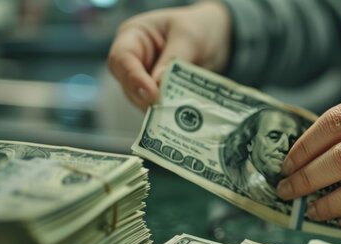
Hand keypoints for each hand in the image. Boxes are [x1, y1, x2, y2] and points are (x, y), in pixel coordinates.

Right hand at [108, 1, 230, 110]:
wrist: (218, 37)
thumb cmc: (198, 27)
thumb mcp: (189, 36)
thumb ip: (174, 59)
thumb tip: (159, 84)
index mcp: (134, 36)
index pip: (122, 58)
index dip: (134, 77)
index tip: (152, 93)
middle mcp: (134, 59)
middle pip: (128, 84)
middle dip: (145, 98)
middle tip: (167, 109)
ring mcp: (144, 79)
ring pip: (141, 100)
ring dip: (157, 109)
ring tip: (177, 114)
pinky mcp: (158, 94)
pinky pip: (157, 107)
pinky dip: (167, 113)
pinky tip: (179, 118)